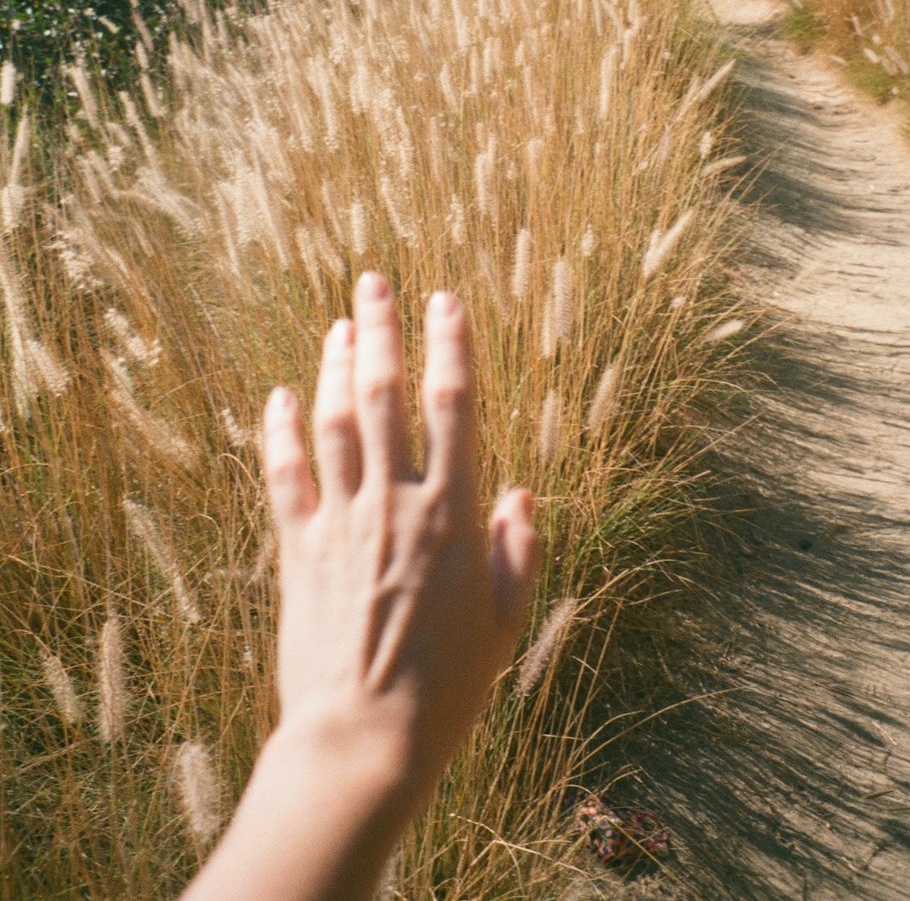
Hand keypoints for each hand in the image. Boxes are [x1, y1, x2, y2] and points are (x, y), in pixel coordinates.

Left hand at [262, 272, 540, 806]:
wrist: (364, 738)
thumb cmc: (448, 687)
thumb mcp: (504, 620)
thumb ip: (516, 549)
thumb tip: (519, 493)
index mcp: (450, 512)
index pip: (453, 406)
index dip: (451, 346)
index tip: (447, 300)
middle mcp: (393, 501)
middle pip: (383, 395)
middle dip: (381, 331)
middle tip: (373, 281)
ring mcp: (341, 521)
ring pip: (335, 422)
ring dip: (336, 367)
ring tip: (340, 323)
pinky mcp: (300, 549)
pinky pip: (286, 476)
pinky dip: (280, 431)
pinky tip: (281, 396)